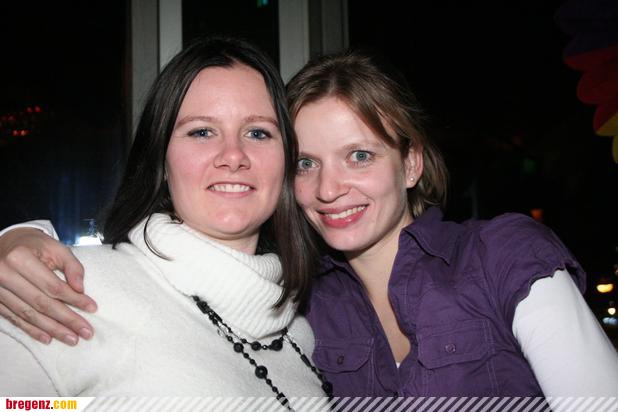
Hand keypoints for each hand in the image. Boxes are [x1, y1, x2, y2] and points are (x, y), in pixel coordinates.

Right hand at [0, 227, 96, 344]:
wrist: (6, 245)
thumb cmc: (35, 246)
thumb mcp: (56, 248)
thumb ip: (72, 266)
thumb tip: (81, 289)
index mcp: (20, 258)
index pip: (52, 285)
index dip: (74, 299)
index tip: (92, 308)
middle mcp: (4, 274)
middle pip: (41, 303)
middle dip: (66, 319)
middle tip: (86, 332)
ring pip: (28, 314)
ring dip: (52, 329)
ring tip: (72, 339)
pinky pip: (14, 318)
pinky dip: (32, 330)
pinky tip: (48, 338)